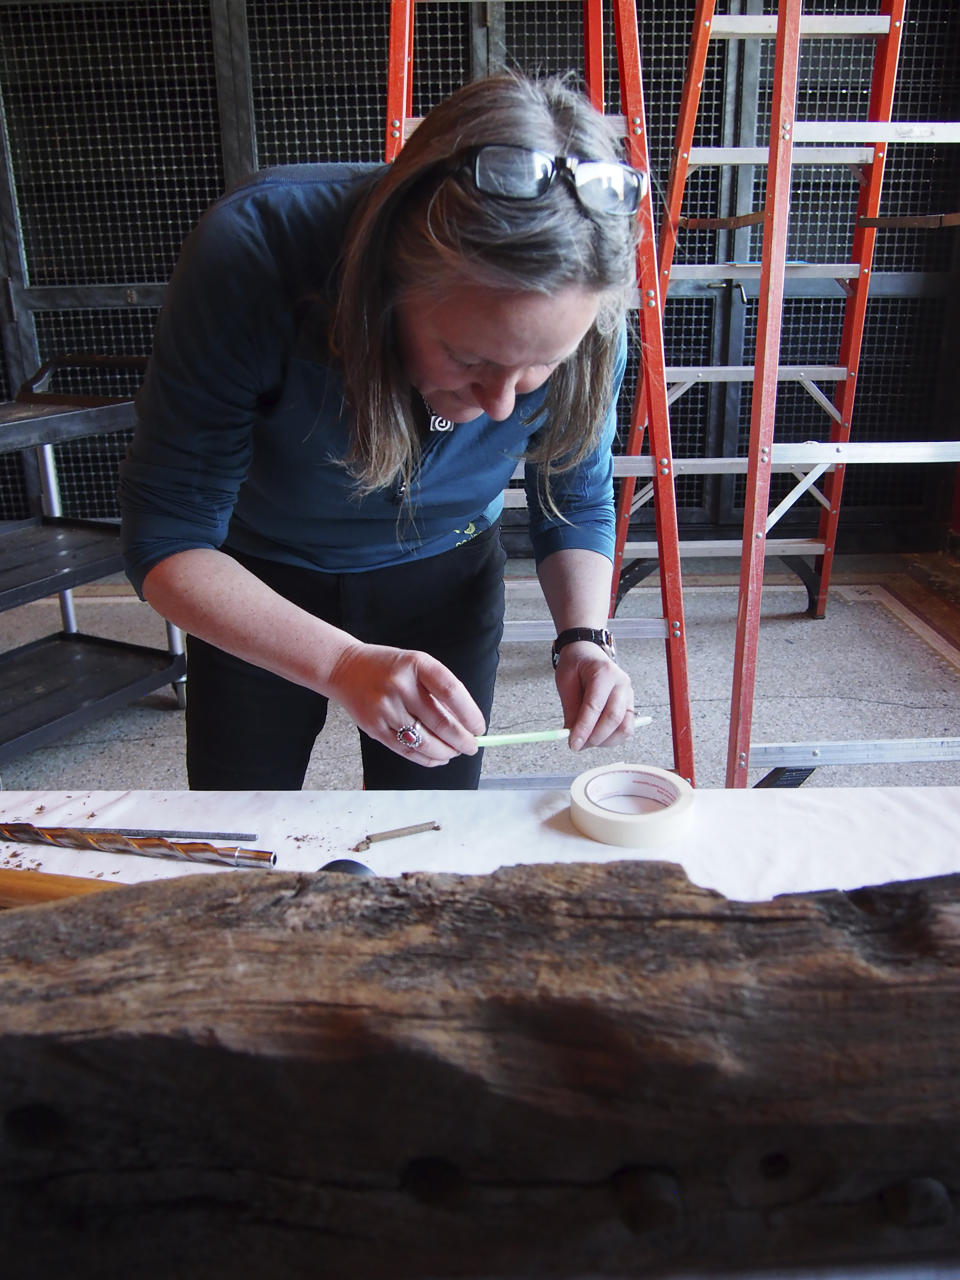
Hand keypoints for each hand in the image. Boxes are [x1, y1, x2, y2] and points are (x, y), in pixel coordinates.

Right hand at [327, 642, 485, 765]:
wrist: (345, 670)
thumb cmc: (388, 668)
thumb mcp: (417, 665)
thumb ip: (439, 690)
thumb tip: (466, 723)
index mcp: (416, 664)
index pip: (451, 691)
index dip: (470, 714)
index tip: (479, 727)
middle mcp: (400, 686)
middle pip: (440, 722)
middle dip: (462, 740)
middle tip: (472, 746)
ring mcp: (385, 708)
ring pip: (425, 742)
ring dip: (447, 752)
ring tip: (455, 752)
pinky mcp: (374, 728)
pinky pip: (406, 751)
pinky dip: (427, 758)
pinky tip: (438, 757)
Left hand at [553, 642, 635, 750]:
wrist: (588, 653)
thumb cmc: (576, 664)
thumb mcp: (565, 681)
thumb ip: (570, 708)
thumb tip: (572, 735)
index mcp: (603, 672)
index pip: (595, 706)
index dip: (584, 728)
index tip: (573, 744)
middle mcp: (621, 683)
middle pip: (614, 718)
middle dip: (595, 737)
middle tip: (578, 745)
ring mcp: (629, 695)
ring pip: (625, 727)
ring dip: (606, 741)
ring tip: (587, 741)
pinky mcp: (630, 705)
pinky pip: (627, 728)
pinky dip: (613, 738)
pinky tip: (598, 737)